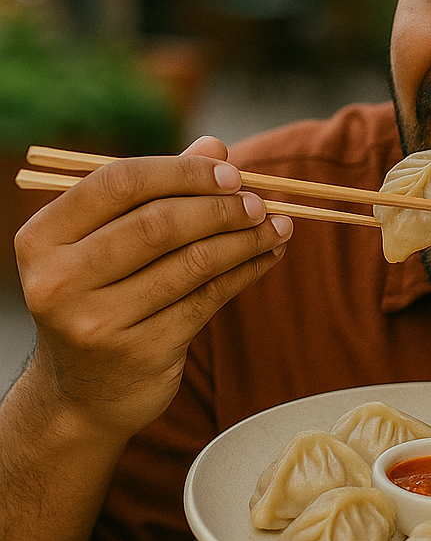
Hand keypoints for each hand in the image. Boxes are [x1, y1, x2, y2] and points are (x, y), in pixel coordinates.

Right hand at [14, 136, 292, 438]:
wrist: (85, 394)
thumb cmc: (104, 297)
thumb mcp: (113, 242)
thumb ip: (159, 192)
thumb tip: (216, 147)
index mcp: (42, 239)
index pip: (119, 183)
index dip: (183, 171)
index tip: (232, 172)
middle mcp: (59, 280)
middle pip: (159, 223)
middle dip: (221, 207)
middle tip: (260, 201)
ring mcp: (97, 322)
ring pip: (192, 263)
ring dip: (245, 239)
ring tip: (279, 226)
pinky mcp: (141, 352)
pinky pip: (208, 299)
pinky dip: (245, 272)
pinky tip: (267, 256)